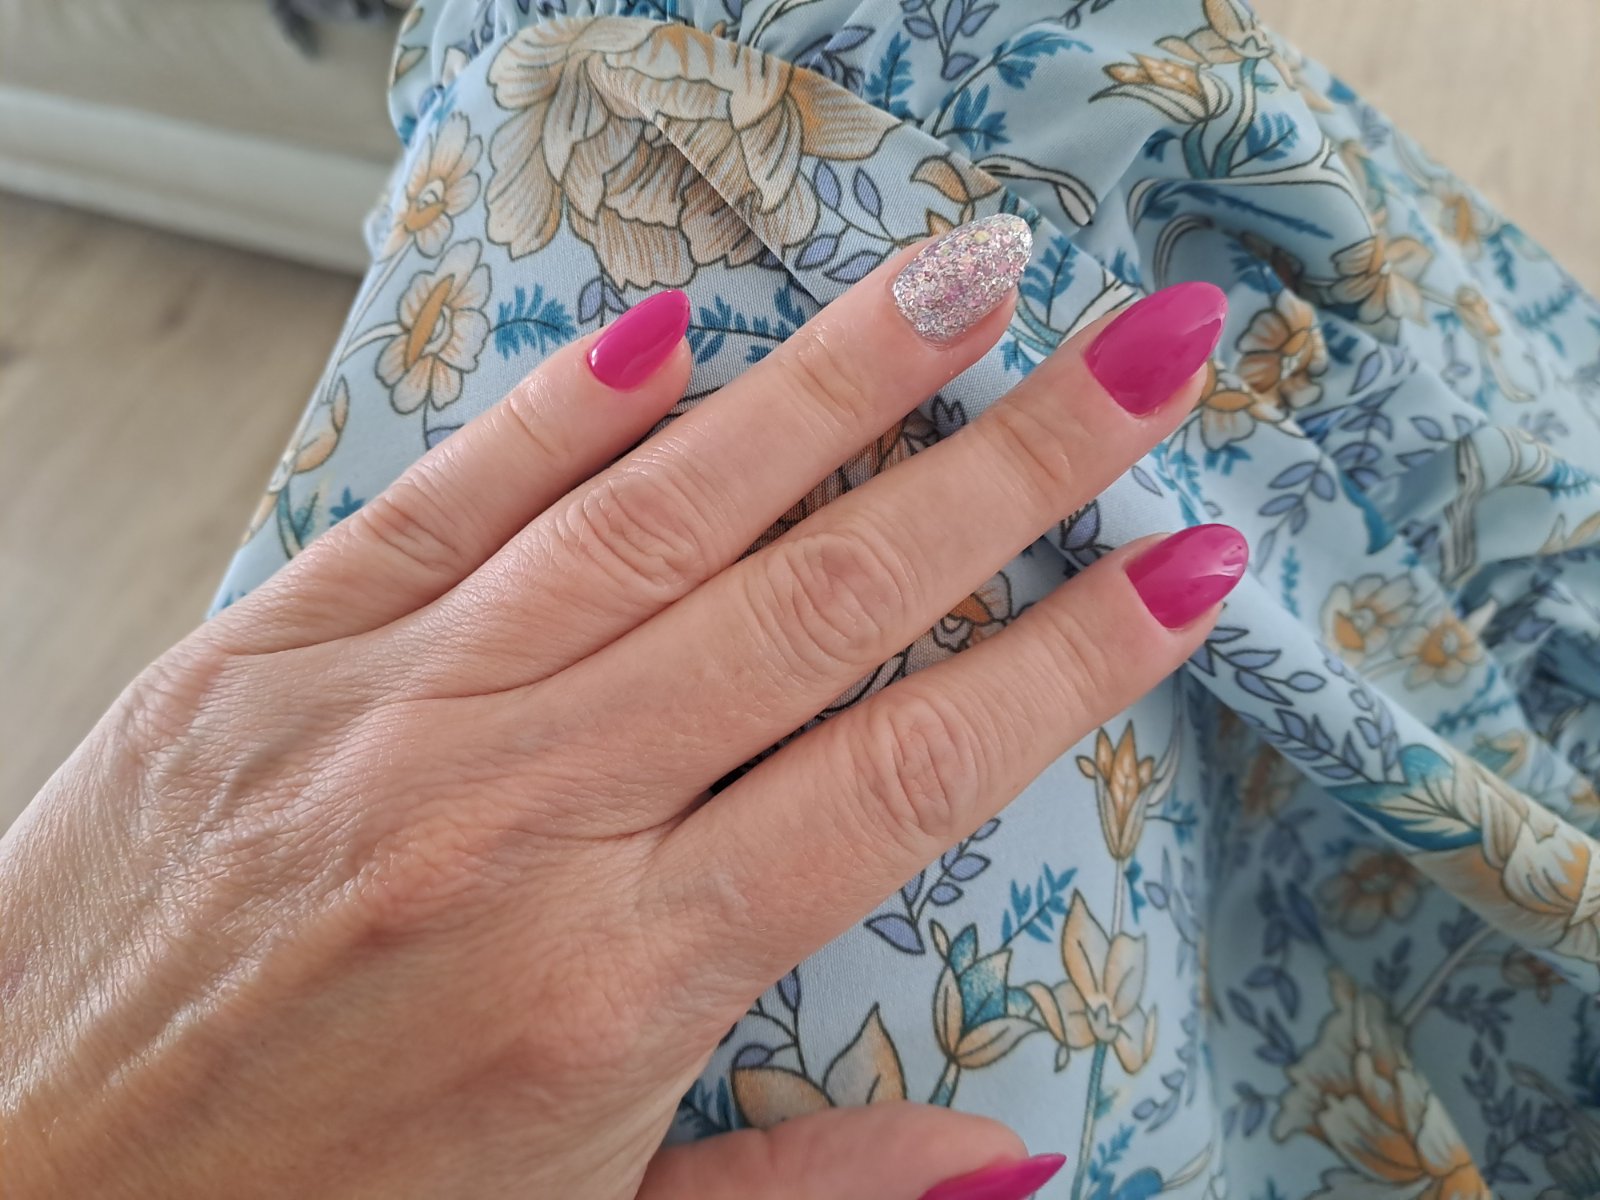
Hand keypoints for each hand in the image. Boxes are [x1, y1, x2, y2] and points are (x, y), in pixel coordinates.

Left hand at [0, 216, 1236, 1198]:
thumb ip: (805, 1192)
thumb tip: (1009, 1153)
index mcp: (616, 982)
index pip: (904, 779)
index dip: (1069, 666)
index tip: (1190, 566)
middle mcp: (516, 821)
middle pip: (819, 607)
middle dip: (1010, 469)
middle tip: (1142, 348)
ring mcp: (381, 718)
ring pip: (656, 515)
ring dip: (831, 391)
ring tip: (961, 283)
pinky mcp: (258, 661)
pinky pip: (440, 509)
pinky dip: (560, 418)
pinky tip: (672, 341)